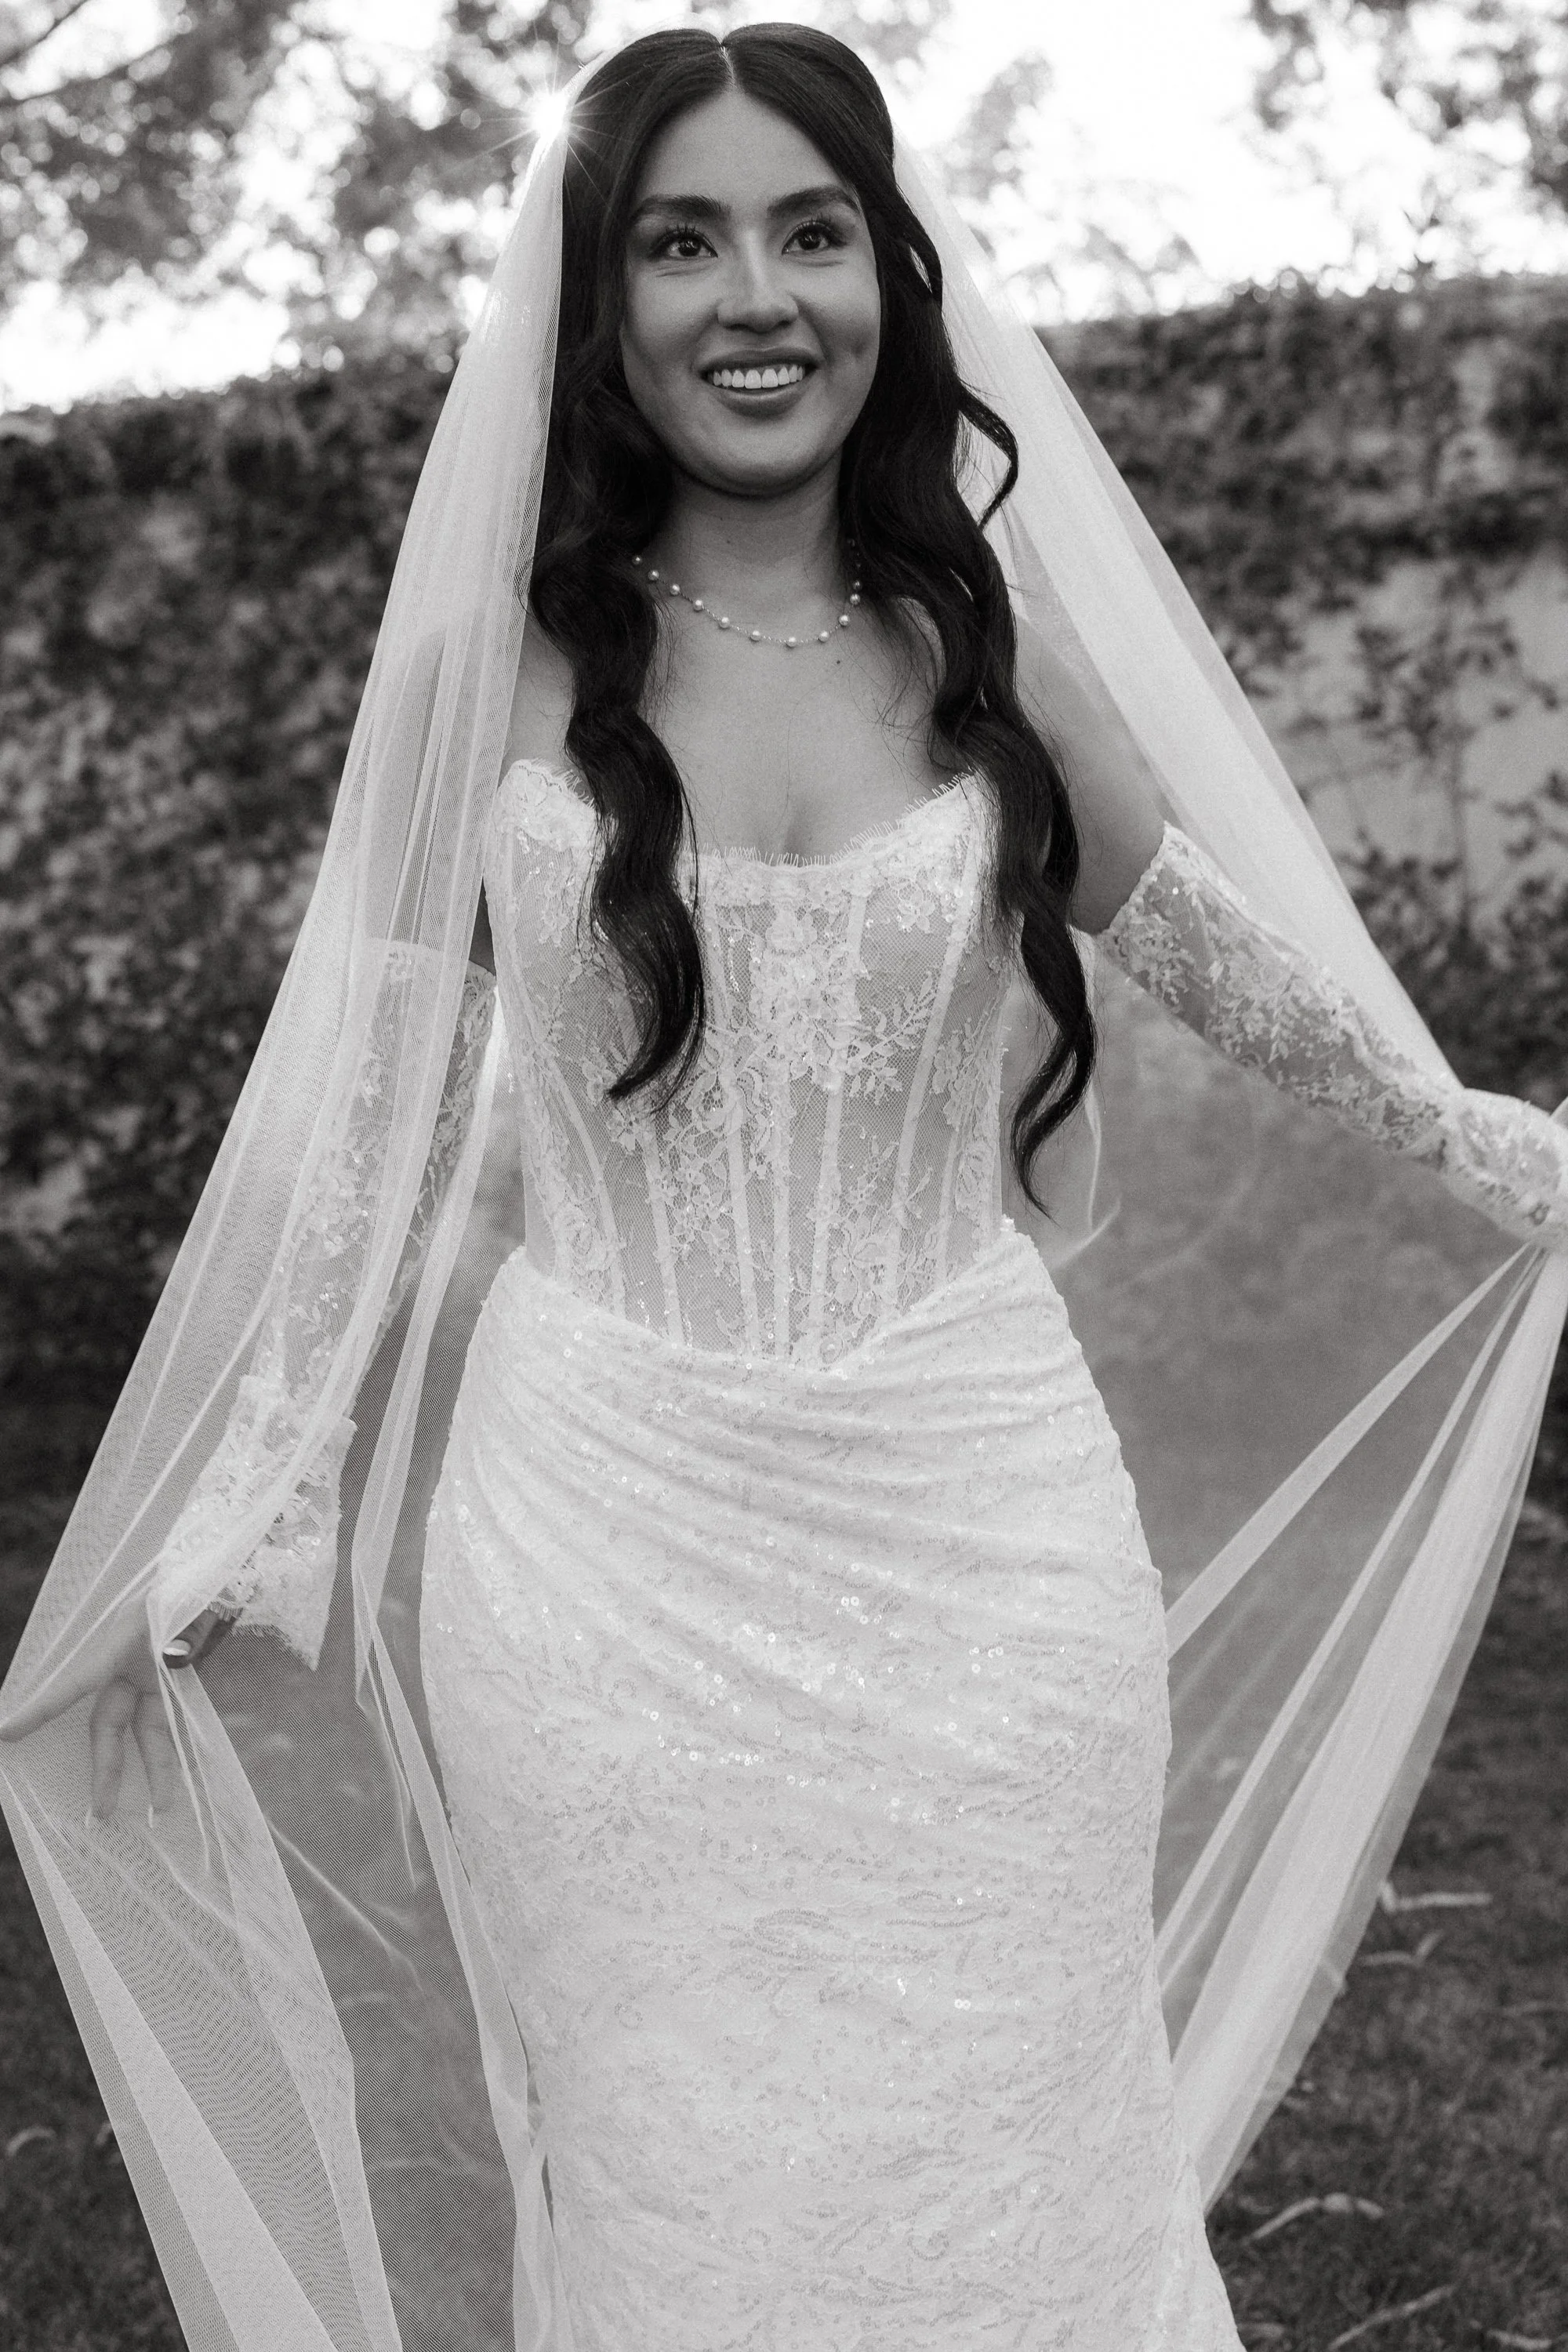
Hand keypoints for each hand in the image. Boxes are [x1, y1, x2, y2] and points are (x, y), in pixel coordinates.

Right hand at [0, 1605, 231, 1817]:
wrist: (221, 1568)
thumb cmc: (201, 1582)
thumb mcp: (195, 1601)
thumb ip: (186, 1632)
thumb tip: (172, 1658)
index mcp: (123, 1639)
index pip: (76, 1681)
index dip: (42, 1708)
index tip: (6, 1733)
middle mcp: (130, 1663)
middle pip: (109, 1722)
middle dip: (106, 1768)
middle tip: (100, 1812)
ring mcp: (150, 1673)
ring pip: (143, 1729)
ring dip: (151, 1767)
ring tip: (160, 1809)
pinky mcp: (172, 1679)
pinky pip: (169, 1721)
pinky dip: (175, 1749)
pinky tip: (183, 1778)